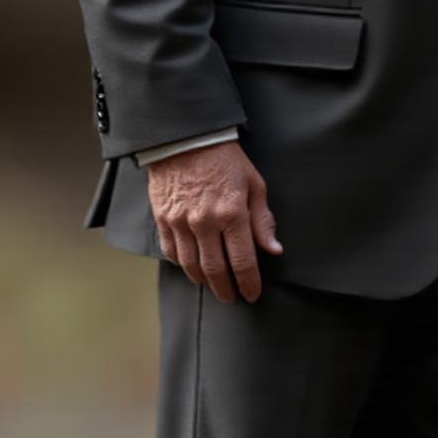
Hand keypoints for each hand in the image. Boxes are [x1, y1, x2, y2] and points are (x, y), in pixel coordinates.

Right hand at [146, 142, 281, 302]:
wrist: (186, 138)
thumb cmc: (225, 159)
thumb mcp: (254, 184)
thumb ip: (263, 220)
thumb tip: (274, 250)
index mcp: (232, 213)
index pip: (243, 261)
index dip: (249, 283)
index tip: (252, 294)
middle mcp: (205, 222)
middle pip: (215, 270)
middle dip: (226, 289)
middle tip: (232, 298)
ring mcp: (181, 222)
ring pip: (191, 266)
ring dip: (204, 282)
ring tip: (214, 288)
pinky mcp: (163, 219)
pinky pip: (171, 252)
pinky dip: (182, 265)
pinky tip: (192, 269)